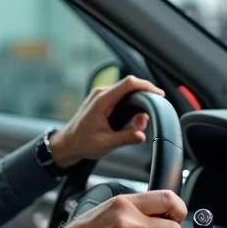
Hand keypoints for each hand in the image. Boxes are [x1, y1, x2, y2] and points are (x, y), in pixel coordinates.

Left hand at [50, 76, 165, 167]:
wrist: (67, 144)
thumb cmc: (82, 143)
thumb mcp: (106, 144)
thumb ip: (125, 138)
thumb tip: (142, 135)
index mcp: (102, 100)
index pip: (129, 83)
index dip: (147, 86)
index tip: (159, 95)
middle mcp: (101, 93)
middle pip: (130, 84)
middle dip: (145, 94)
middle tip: (154, 109)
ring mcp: (101, 95)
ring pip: (126, 89)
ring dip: (138, 98)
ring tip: (144, 115)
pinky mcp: (102, 100)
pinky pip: (120, 94)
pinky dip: (131, 101)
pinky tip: (135, 113)